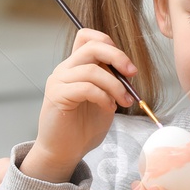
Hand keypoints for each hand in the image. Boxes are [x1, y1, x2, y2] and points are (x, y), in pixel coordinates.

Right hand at [20, 28, 135, 182]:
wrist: (65, 152)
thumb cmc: (84, 128)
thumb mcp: (104, 98)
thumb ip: (111, 80)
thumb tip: (128, 69)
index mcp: (76, 66)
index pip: (86, 37)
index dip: (108, 42)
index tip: (126, 65)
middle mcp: (65, 69)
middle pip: (92, 47)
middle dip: (117, 57)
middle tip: (132, 74)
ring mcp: (58, 81)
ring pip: (91, 69)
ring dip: (115, 85)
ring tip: (123, 102)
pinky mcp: (56, 96)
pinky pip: (85, 87)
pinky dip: (103, 96)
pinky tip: (109, 108)